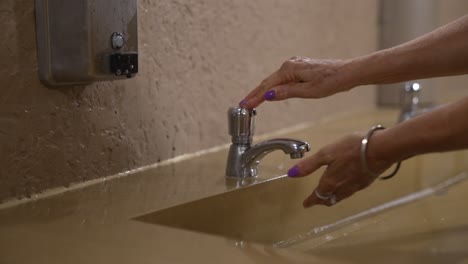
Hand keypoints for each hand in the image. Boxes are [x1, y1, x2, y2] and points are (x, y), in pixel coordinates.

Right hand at [239, 56, 355, 108]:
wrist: (347, 73)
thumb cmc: (331, 82)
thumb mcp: (307, 91)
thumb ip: (286, 92)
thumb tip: (268, 94)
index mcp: (289, 69)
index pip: (267, 86)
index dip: (255, 97)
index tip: (245, 105)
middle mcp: (290, 64)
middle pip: (268, 82)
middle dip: (256, 94)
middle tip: (244, 104)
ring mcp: (295, 65)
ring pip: (275, 80)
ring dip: (264, 90)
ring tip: (252, 100)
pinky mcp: (300, 68)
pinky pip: (283, 78)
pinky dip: (274, 86)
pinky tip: (271, 92)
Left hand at [287, 132, 392, 207]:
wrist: (382, 149)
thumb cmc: (353, 149)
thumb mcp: (327, 153)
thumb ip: (309, 165)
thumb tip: (291, 174)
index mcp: (331, 181)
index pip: (318, 195)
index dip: (310, 200)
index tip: (306, 204)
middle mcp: (343, 187)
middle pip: (330, 199)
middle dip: (321, 200)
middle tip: (316, 201)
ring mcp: (356, 186)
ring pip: (341, 196)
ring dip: (333, 198)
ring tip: (329, 196)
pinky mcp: (366, 181)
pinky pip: (351, 191)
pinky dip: (345, 192)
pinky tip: (346, 186)